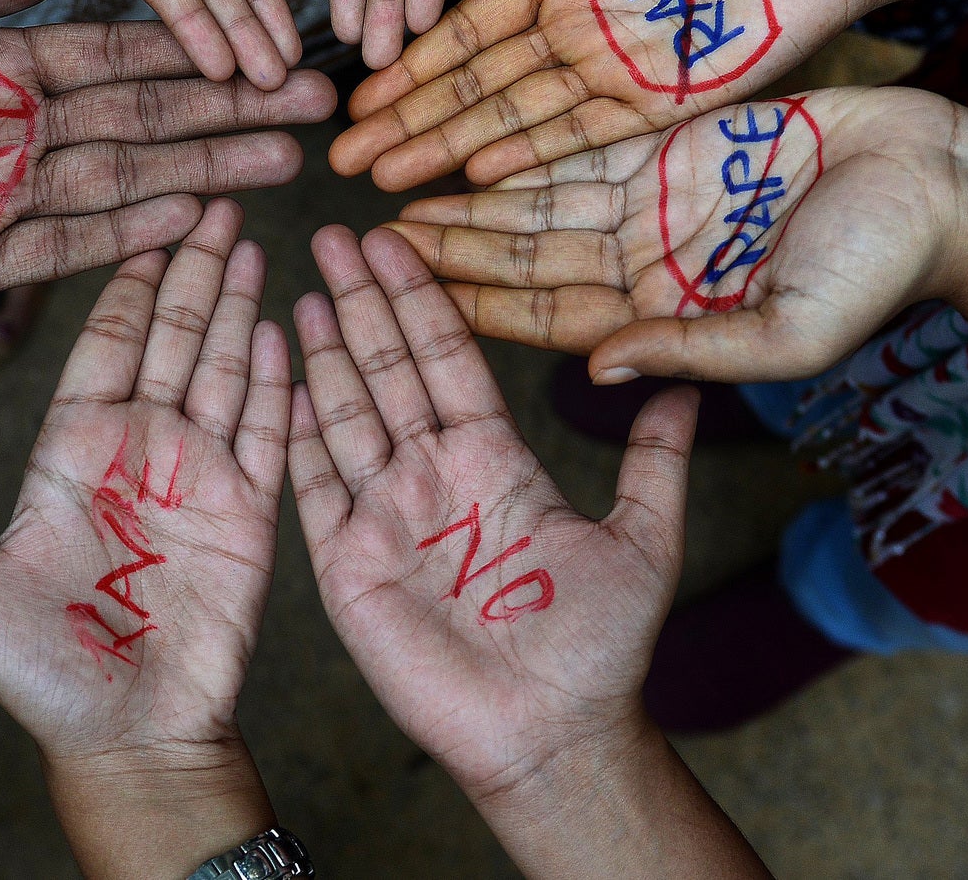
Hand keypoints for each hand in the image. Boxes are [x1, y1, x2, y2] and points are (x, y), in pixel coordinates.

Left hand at [0, 0, 333, 320]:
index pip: (100, 54)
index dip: (178, 49)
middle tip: (315, 104)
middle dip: (223, 113)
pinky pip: (54, 249)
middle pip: (133, 120)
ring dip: (200, 172)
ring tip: (287, 161)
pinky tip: (192, 216)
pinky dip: (125, 234)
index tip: (255, 37)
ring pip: (114, 183)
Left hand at [0, 201, 285, 872]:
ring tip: (251, 237)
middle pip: (170, 334)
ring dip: (237, 302)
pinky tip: (284, 324)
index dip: (125, 280)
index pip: (103, 342)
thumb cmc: (43, 675)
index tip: (143, 216)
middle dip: (192, 266)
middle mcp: (139, 446)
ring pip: (223, 365)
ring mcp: (197, 472)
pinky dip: (276, 378)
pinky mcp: (249, 510)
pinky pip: (266, 431)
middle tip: (215, 196)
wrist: (128, 736)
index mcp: (72, 450)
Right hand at [287, 224, 698, 805]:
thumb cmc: (599, 649)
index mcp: (494, 458)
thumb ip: (655, 462)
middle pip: (389, 367)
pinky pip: (315, 484)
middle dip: (362, 300)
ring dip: (325, 349)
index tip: (400, 235)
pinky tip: (281, 376)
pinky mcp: (348, 561)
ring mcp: (386, 513)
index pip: (448, 357)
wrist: (551, 735)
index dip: (423, 297)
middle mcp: (434, 474)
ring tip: (304, 285)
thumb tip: (686, 388)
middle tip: (334, 232)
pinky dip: (297, 430)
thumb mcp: (644, 540)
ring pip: (347, 411)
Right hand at [330, 0, 890, 189]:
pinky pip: (593, 134)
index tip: (361, 90)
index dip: (416, 59)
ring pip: (522, 117)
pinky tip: (481, 174)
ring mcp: (625, 66)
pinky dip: (537, 155)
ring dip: (454, 149)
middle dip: (413, 120)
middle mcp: (585, 26)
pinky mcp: (673, 96)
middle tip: (346, 157)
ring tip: (391, 177)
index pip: (474, 26)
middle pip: (482, 85)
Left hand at [388, 88, 965, 381]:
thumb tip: (601, 374)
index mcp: (668, 314)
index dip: (473, 306)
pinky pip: (577, 151)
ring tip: (393, 197)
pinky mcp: (670, 148)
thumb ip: (695, 349)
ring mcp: (654, 205)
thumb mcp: (793, 329)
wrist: (939, 183)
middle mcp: (646, 264)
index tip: (403, 302)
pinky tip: (461, 152)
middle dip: (446, 254)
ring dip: (466, 203)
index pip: (546, 317)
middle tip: (364, 249)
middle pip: (523, 260)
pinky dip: (520, 154)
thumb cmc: (883, 265)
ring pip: (536, 204)